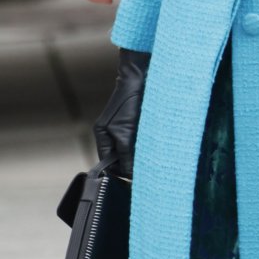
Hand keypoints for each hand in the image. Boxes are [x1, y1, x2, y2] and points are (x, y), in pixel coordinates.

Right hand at [93, 48, 149, 177]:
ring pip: (132, 151)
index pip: (108, 163)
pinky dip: (147, 147)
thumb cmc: (130, 103)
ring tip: (153, 159)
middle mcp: (111, 133)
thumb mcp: (125, 132)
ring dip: (141, 156)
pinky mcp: (137, 124)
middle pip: (120, 158)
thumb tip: (130, 174)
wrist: (141, 79)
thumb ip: (126, 154)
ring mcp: (124, 128)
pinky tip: (156, 147)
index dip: (120, 172)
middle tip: (146, 171)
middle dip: (131, 165)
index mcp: (103, 135)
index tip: (134, 179)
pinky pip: (140, 142)